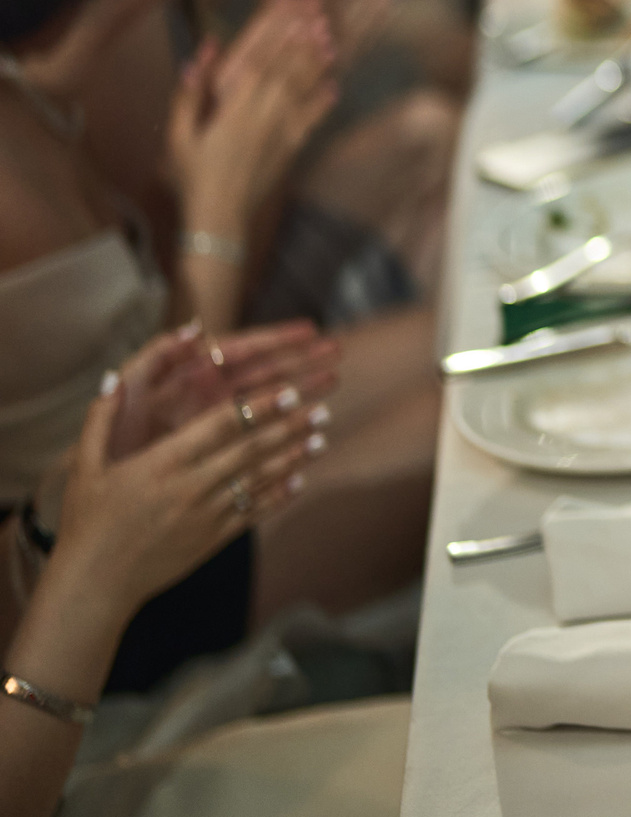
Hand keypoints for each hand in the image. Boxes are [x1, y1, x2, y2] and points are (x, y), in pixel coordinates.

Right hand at [52, 343, 325, 618]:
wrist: (95, 584)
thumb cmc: (88, 521)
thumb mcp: (85, 467)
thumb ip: (100, 418)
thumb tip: (112, 377)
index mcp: (161, 463)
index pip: (220, 425)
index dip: (259, 406)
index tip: (290, 389)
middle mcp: (189, 487)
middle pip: (250, 450)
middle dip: (289, 427)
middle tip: (322, 408)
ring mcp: (204, 516)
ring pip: (258, 480)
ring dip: (293, 457)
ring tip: (322, 438)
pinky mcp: (212, 540)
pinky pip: (253, 512)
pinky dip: (279, 495)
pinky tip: (300, 480)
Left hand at [106, 322, 343, 461]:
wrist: (105, 489)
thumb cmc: (113, 439)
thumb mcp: (128, 392)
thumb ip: (156, 356)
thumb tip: (196, 327)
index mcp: (194, 378)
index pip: (242, 351)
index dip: (276, 339)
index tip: (309, 330)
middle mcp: (212, 398)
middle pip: (265, 373)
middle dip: (301, 360)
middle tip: (338, 350)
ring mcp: (221, 426)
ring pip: (269, 404)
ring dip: (302, 392)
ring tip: (335, 383)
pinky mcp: (225, 453)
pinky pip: (263, 440)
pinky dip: (288, 436)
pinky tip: (314, 433)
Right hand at [169, 0, 337, 230]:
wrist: (221, 216)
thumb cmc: (192, 175)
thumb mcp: (179, 134)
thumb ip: (190, 93)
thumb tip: (200, 55)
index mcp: (235, 107)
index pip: (260, 61)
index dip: (277, 35)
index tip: (291, 12)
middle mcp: (265, 114)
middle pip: (288, 68)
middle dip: (303, 39)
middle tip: (318, 13)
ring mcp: (282, 131)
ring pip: (303, 89)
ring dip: (316, 63)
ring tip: (330, 38)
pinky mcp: (292, 148)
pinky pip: (311, 119)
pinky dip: (322, 102)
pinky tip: (333, 86)